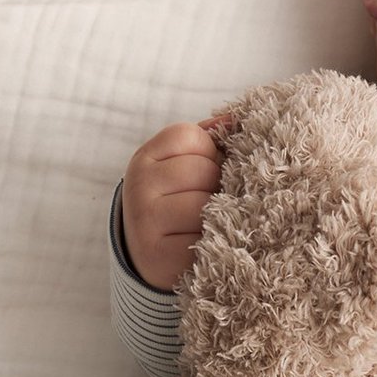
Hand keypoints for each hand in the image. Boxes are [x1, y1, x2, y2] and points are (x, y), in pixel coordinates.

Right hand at [120, 113, 235, 289]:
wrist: (149, 258)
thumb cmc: (175, 204)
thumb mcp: (180, 166)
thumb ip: (207, 140)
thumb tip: (237, 118)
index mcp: (145, 158)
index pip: (192, 137)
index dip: (210, 155)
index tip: (202, 175)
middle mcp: (139, 186)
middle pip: (203, 170)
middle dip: (217, 187)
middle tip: (209, 204)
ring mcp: (145, 221)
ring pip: (206, 205)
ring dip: (218, 217)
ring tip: (209, 225)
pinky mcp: (159, 255)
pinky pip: (205, 240)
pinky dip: (214, 243)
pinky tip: (207, 246)